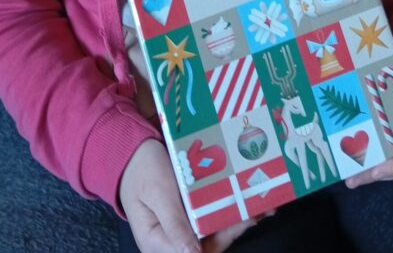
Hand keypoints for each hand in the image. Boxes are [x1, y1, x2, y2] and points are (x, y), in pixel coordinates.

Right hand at [119, 139, 269, 252]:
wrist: (129, 149)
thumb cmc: (142, 170)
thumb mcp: (158, 193)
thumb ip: (174, 224)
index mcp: (158, 243)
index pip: (197, 252)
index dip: (223, 238)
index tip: (245, 221)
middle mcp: (171, 241)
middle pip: (210, 243)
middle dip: (237, 227)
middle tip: (261, 208)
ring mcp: (181, 227)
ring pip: (213, 230)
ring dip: (237, 218)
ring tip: (263, 203)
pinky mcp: (186, 214)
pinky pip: (208, 216)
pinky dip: (227, 208)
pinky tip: (245, 197)